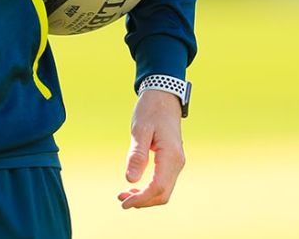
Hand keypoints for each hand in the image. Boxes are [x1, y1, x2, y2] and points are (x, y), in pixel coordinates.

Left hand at [118, 88, 185, 208]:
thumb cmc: (151, 110)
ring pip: (164, 190)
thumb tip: (131, 180)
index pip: (158, 187)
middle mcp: (177, 162)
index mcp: (170, 156)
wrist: (164, 97)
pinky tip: (135, 186)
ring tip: (125, 194)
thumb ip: (137, 155)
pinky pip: (163, 181)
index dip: (141, 198)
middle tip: (121, 199)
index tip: (123, 201)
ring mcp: (176, 162)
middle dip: (143, 201)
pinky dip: (150, 188)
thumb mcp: (140, 130)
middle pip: (163, 194)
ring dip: (145, 196)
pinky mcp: (172, 160)